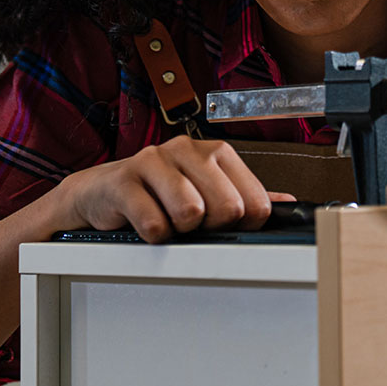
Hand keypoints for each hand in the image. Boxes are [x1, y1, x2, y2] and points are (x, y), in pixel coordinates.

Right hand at [55, 133, 294, 239]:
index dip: (243, 224)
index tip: (226, 224)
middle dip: (211, 227)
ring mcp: (154, 161)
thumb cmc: (157, 193)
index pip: (254, 201)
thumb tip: (286, 204)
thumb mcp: (204, 191)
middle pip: (227, 208)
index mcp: (215, 152)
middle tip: (191, 224)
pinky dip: (154, 236)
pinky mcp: (125, 180)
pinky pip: (155, 224)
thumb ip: (244, 197)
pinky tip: (145, 224)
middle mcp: (188, 149)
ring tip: (167, 220)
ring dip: (180, 231)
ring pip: (191, 213)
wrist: (101, 192)